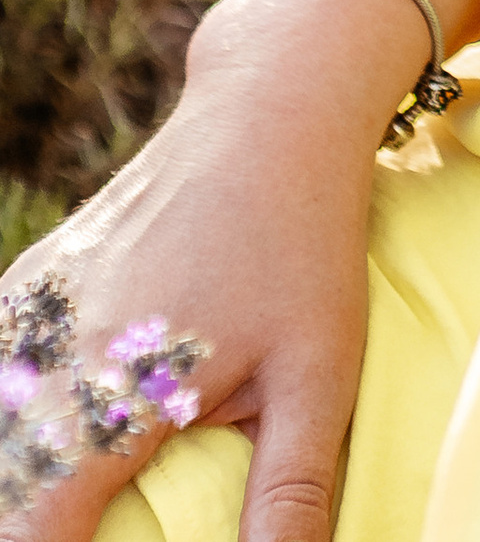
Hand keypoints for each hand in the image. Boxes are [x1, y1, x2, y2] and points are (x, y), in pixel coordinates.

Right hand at [8, 50, 376, 541]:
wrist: (271, 108)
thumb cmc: (304, 242)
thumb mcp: (319, 373)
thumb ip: (291, 492)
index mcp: (116, 397)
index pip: (32, 528)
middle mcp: (51, 357)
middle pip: (3, 481)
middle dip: (27, 516)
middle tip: (86, 519)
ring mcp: (32, 313)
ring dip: (18, 471)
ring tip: (65, 494)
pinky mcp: (33, 282)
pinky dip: (7, 413)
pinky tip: (37, 436)